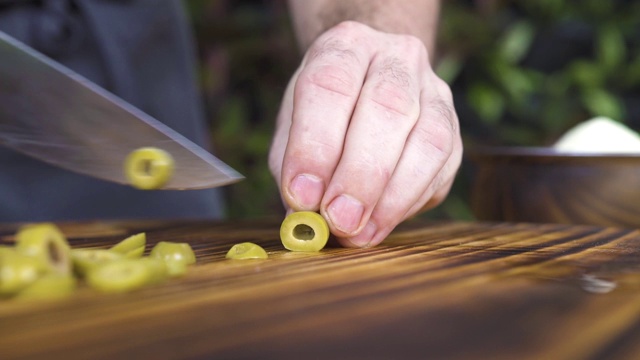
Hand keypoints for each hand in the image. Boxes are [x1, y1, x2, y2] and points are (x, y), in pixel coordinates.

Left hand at [269, 21, 461, 247]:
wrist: (369, 85)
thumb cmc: (324, 113)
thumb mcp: (294, 128)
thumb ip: (294, 168)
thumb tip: (304, 217)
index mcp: (346, 46)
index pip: (331, 85)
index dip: (315, 146)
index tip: (303, 196)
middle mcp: (396, 57)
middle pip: (387, 108)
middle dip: (361, 175)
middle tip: (339, 221)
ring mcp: (434, 89)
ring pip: (428, 140)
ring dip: (393, 196)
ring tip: (360, 233)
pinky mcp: (455, 125)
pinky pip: (442, 167)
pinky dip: (410, 202)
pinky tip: (380, 222)